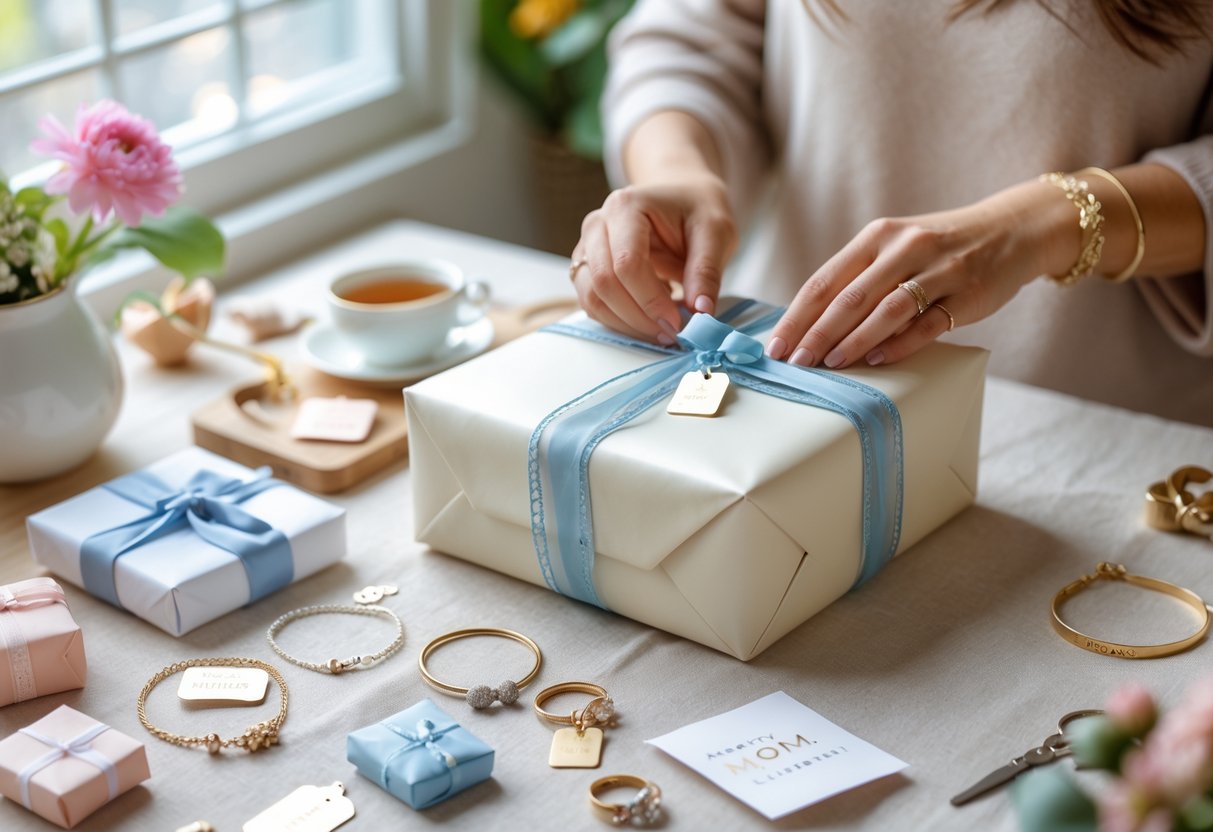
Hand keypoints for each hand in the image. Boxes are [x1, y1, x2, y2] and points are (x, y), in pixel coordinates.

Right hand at [571, 173, 736, 344]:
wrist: (681, 199)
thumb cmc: (697, 210)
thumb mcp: (716, 232)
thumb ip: (707, 271)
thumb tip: (701, 312)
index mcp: (626, 207)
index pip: (627, 263)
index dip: (650, 301)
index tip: (677, 323)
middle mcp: (597, 224)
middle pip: (603, 283)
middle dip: (637, 317)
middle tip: (671, 334)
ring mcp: (587, 247)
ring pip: (591, 298)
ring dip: (625, 324)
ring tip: (661, 332)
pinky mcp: (587, 268)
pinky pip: (592, 303)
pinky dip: (618, 321)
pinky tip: (647, 320)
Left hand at [765, 181, 1072, 367]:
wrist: (1013, 230)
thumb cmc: (941, 247)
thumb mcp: (896, 247)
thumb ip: (859, 278)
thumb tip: (810, 323)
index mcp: (877, 237)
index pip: (825, 280)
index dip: (797, 316)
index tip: (776, 345)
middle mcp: (904, 248)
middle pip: (850, 297)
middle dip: (816, 333)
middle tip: (795, 363)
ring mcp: (937, 269)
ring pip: (886, 308)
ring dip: (854, 339)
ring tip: (830, 364)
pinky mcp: (966, 292)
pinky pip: (928, 322)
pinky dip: (901, 342)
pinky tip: (879, 360)